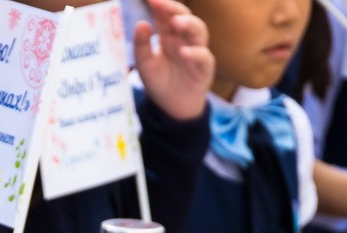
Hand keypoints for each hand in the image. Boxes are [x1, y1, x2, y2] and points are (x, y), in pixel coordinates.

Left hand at [134, 0, 213, 122]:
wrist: (170, 108)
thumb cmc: (159, 82)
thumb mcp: (144, 64)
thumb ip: (141, 45)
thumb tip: (141, 23)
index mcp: (168, 36)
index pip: (166, 15)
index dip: (160, 5)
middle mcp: (184, 40)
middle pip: (185, 17)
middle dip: (175, 9)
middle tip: (162, 5)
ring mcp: (196, 52)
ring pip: (199, 31)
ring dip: (189, 24)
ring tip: (176, 22)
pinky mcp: (204, 69)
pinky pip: (205, 57)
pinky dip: (196, 53)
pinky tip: (184, 52)